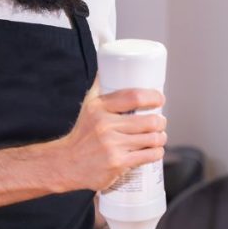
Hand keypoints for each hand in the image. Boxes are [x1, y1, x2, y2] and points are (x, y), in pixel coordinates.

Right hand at [52, 80, 166, 191]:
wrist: (66, 163)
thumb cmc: (82, 134)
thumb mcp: (88, 107)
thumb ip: (99, 86)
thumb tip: (108, 64)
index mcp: (99, 108)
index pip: (134, 96)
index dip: (153, 96)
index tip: (160, 99)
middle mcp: (104, 125)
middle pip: (148, 120)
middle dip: (160, 122)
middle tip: (160, 122)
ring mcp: (111, 146)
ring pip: (152, 139)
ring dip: (161, 138)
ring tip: (159, 137)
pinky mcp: (117, 163)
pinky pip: (148, 156)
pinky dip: (157, 152)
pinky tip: (156, 150)